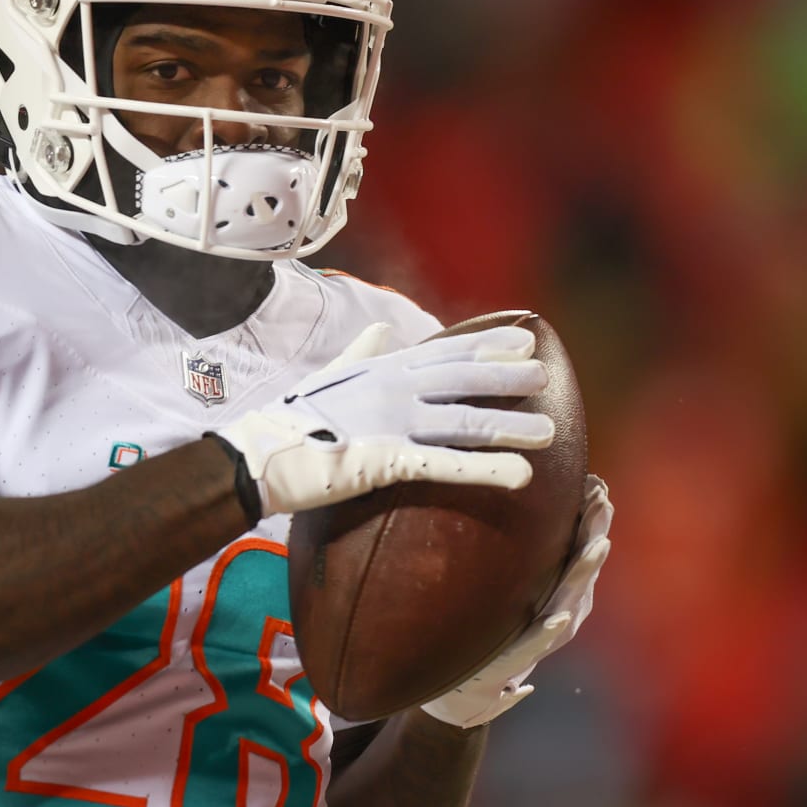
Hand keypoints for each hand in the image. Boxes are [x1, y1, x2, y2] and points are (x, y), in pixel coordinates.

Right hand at [214, 322, 553, 517]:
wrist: (258, 457)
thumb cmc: (292, 419)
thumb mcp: (331, 376)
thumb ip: (362, 352)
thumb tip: (383, 331)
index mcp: (382, 368)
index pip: (445, 351)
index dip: (487, 345)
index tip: (525, 338)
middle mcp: (393, 389)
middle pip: (462, 380)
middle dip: (506, 377)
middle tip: (544, 376)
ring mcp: (392, 423)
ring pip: (463, 422)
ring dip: (508, 426)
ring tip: (548, 433)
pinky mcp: (387, 461)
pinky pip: (445, 465)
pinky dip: (486, 469)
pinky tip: (519, 476)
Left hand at [421, 474, 613, 728]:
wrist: (464, 689)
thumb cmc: (489, 630)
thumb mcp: (507, 588)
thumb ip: (520, 555)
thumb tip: (519, 496)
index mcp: (556, 593)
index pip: (577, 548)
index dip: (590, 519)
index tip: (596, 484)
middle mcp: (558, 614)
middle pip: (579, 569)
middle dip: (593, 534)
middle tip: (602, 500)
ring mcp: (539, 639)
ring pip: (567, 602)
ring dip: (582, 574)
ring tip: (595, 546)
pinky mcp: (511, 664)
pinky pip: (534, 644)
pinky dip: (548, 630)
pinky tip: (559, 615)